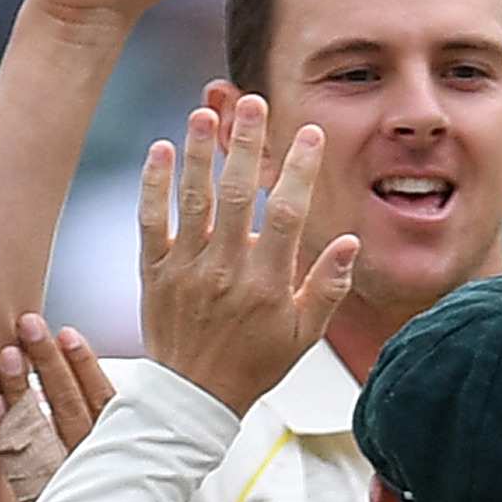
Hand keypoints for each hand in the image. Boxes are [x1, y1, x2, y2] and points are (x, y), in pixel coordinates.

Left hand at [0, 316, 188, 501]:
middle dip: (50, 364)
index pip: (105, 407)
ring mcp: (69, 492)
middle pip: (70, 408)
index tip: (70, 337)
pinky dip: (6, 437)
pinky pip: (20, 470)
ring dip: (25, 390)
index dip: (86, 370)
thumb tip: (145, 432)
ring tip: (8, 352)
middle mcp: (99, 474)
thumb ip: (149, 476)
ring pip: (43, 431)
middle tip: (30, 324)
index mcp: (130, 467)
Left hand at [139, 98, 358, 415]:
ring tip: (205, 113)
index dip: (299, 172)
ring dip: (199, 153)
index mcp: (267, 285)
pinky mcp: (154, 272)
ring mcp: (186, 270)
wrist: (193, 398)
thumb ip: (328, 287)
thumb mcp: (304, 335)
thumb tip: (350, 241)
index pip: (288, 216)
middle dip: (246, 145)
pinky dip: (153, 186)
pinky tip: (160, 150)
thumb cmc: (254, 364)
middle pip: (238, 196)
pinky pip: (151, 222)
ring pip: (193, 201)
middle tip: (253, 102)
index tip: (309, 134)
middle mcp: (225, 271)